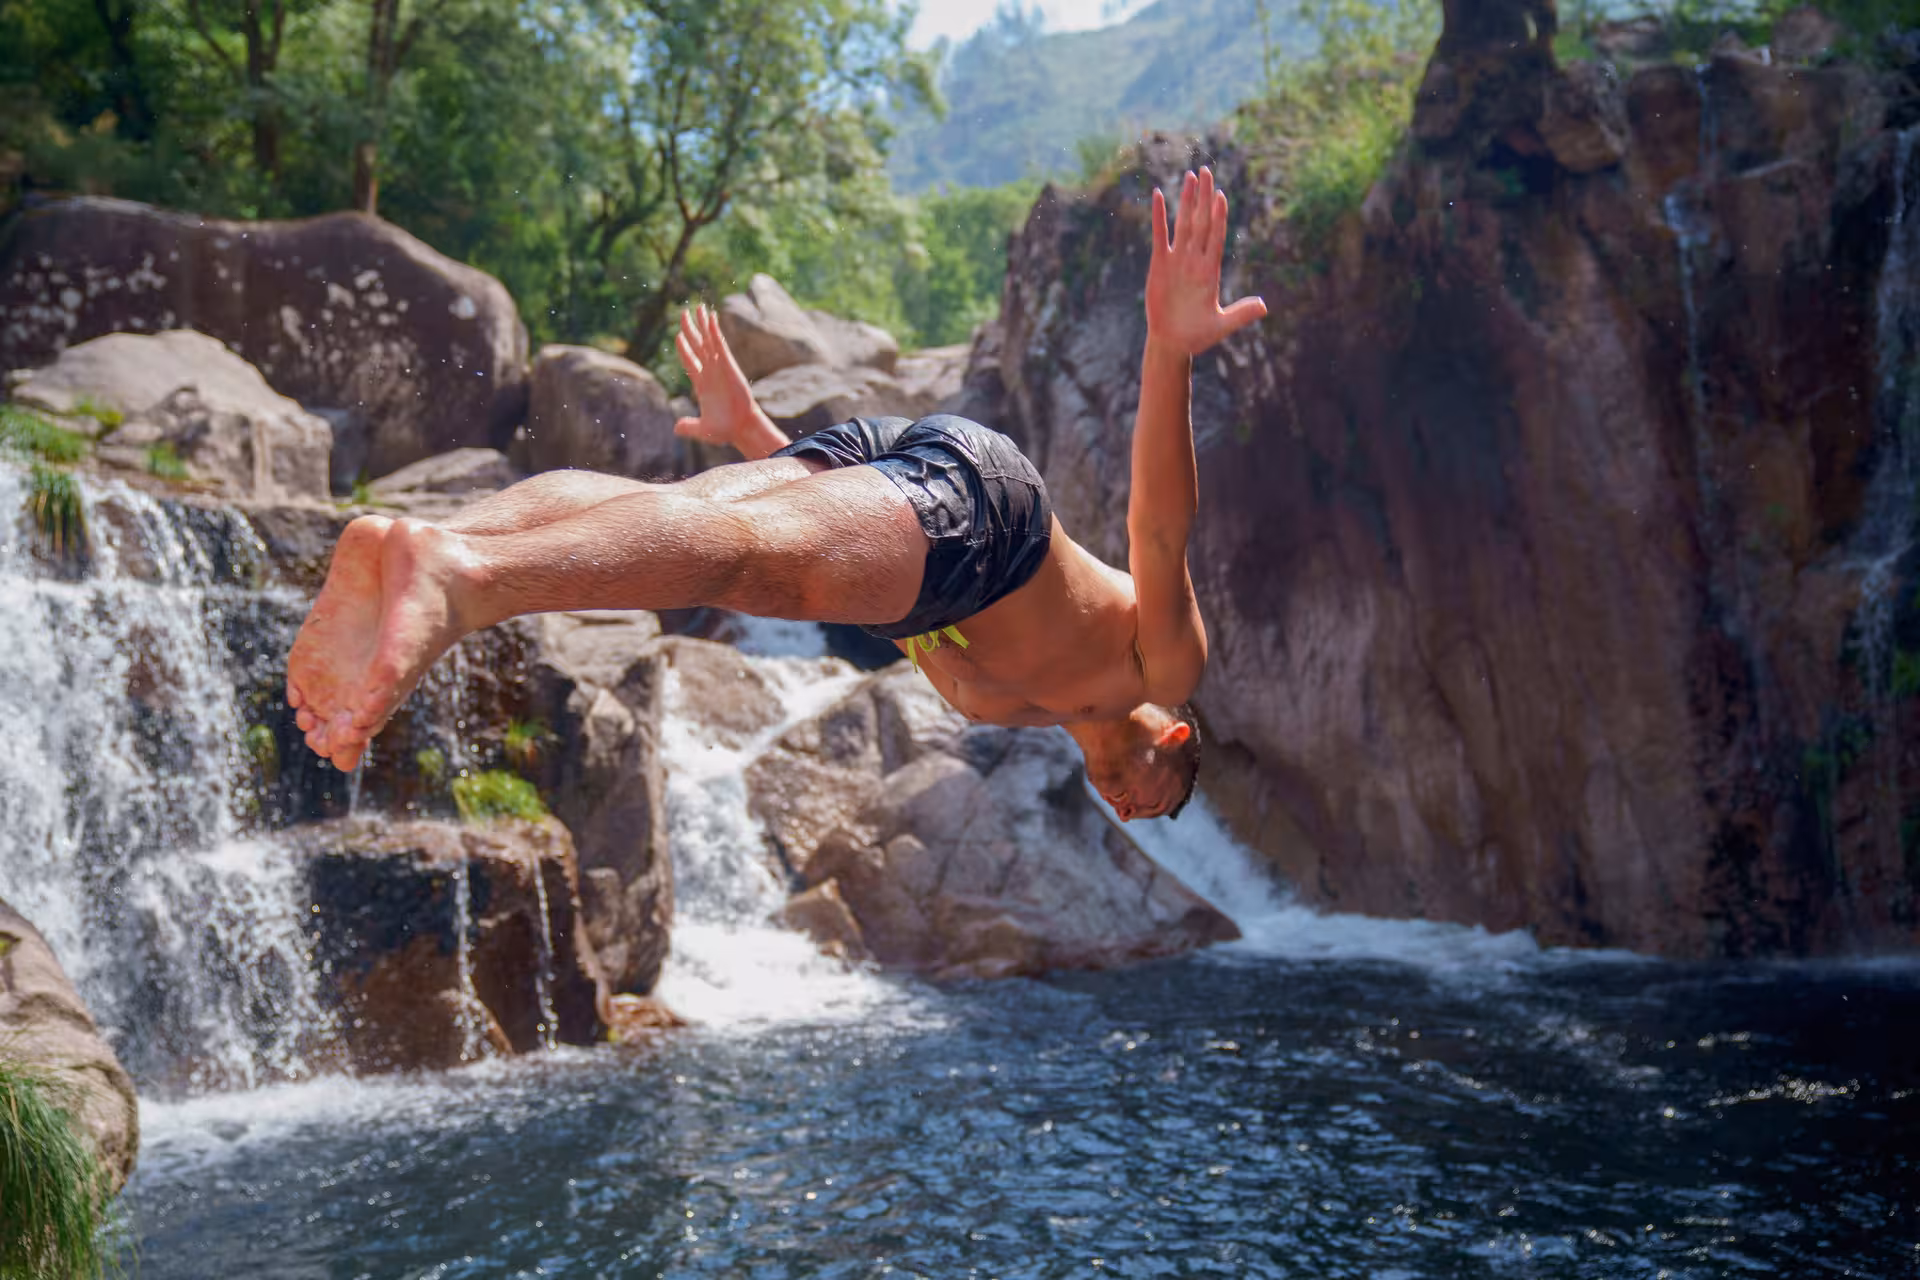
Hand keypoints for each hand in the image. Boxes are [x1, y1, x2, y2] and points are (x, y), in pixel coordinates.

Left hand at [672, 303, 763, 450]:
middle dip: (690, 329)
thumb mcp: (702, 429)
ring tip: (698, 307)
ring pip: (708, 340)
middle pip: (697, 345)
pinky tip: (711, 317)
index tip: (679, 337)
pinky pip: (719, 343)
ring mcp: (718, 366)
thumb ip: (689, 427)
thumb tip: (676, 429)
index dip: (684, 349)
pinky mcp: (728, 364)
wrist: (741, 427)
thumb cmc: (724, 430)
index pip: (689, 362)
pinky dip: (714, 330)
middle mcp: (709, 372)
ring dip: (702, 324)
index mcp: (701, 384)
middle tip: (684, 313)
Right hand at [1145, 167, 1266, 356]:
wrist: (1173, 342)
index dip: (1219, 217)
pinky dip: (1159, 216)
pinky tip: (1158, 195)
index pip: (1216, 237)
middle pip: (1201, 222)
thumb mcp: (1221, 326)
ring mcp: (1177, 260)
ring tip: (1190, 176)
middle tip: (1208, 171)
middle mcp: (1194, 261)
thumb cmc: (1197, 336)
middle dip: (1204, 197)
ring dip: (1186, 200)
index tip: (1221, 195)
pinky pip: (1160, 235)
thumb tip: (1264, 306)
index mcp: (1210, 272)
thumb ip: (1241, 314)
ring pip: (1183, 223)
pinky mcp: (1160, 264)